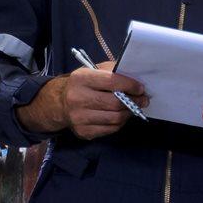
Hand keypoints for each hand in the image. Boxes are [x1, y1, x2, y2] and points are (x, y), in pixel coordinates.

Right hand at [16, 61, 148, 139]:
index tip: (141, 88)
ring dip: (129, 113)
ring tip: (134, 107)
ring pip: (115, 118)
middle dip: (134, 101)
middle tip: (143, 99)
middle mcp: (78, 98)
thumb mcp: (93, 70)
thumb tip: (135, 76)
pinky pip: (110, 129)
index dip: (130, 85)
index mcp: (81, 78)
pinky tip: (121, 116)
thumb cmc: (82, 84)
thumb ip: (112, 71)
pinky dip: (120, 123)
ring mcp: (79, 118)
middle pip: (115, 103)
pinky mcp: (83, 132)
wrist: (59, 103)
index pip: (112, 82)